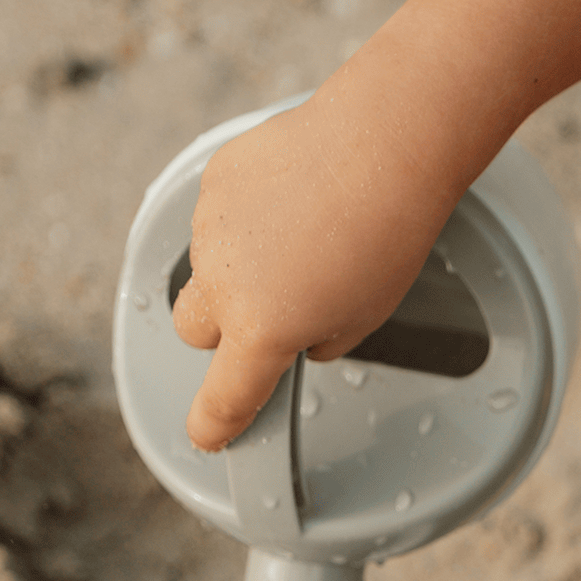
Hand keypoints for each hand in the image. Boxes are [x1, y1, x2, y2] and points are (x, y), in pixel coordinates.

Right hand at [171, 85, 457, 448]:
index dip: (216, 422)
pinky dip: (247, 219)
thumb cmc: (386, 237)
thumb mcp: (365, 316)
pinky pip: (221, 216)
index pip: (224, 397)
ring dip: (240, 267)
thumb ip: (319, 340)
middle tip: (275, 311)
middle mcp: (222, 284)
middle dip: (223, 331)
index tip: (208, 434)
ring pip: (208, 267)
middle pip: (195, 330)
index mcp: (262, 331)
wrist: (382, 146)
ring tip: (306, 239)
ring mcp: (210, 228)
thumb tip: (298, 333)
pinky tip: (296, 200)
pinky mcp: (215, 179)